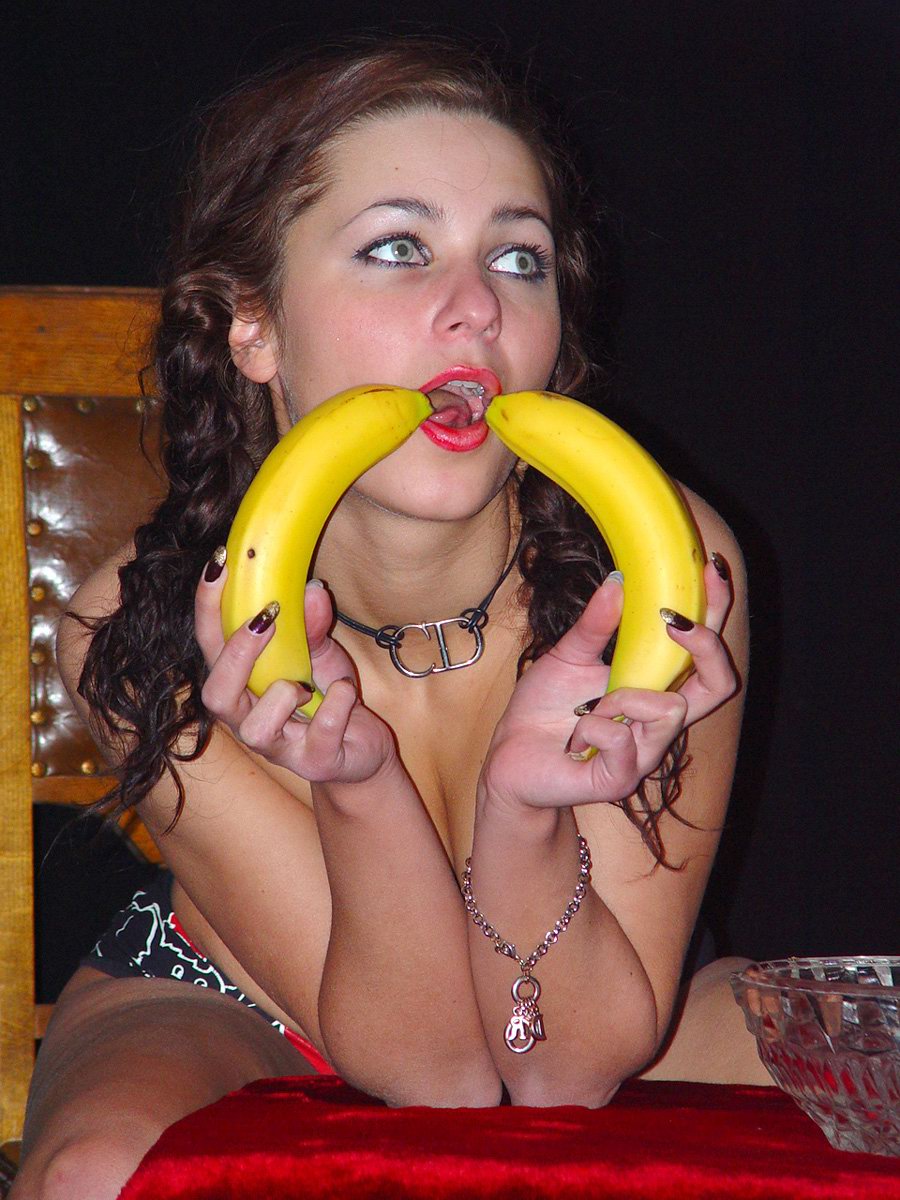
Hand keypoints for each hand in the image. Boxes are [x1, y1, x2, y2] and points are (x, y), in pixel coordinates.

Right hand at [195, 558, 395, 782]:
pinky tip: (345, 690)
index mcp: (242, 686)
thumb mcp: (321, 654)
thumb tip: (312, 590)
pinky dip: (335, 704)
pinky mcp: (315, 762)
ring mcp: (280, 747)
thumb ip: (312, 625)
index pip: (211, 647)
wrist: (360, 750)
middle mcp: (249, 719)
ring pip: (256, 728)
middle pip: (216, 694)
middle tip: (265, 618)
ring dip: (283, 693)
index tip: (219, 565)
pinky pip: (320, 732)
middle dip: (236, 654)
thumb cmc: (326, 698)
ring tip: (308, 683)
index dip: (207, 608)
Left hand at [479, 559, 737, 811]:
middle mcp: (659, 722)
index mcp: (654, 689)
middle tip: (671, 621)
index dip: (717, 611)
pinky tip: (575, 735)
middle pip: (720, 685)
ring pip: (668, 711)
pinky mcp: (620, 778)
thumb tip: (618, 579)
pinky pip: (621, 741)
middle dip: (705, 646)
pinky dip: (592, 728)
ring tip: (587, 707)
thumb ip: (596, 623)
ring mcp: (644, 753)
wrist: (510, 758)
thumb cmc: (545, 709)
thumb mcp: (569, 655)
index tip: (710, 568)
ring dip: (622, 698)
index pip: (705, 654)